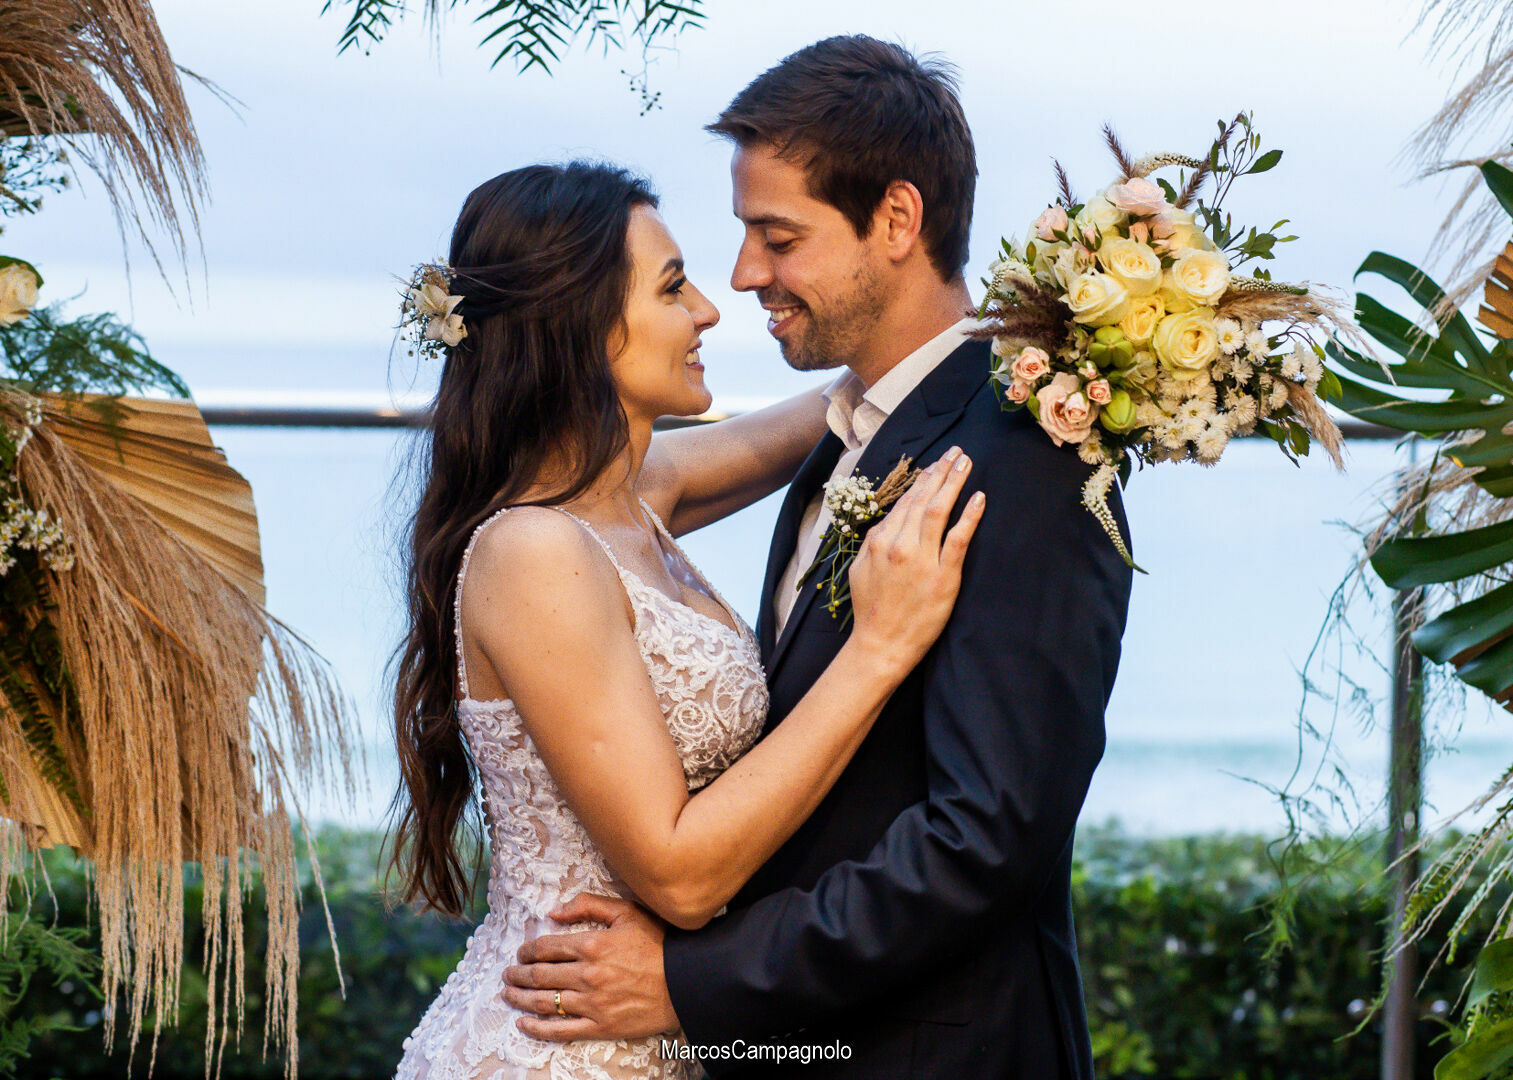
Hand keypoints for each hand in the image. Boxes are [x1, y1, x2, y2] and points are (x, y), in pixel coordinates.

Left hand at [503, 893, 678, 1041]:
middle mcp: (587, 975)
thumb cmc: (659, 944)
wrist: (686, 981)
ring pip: (544, 1002)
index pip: (547, 947)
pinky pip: (560, 1030)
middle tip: (508, 974)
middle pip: (540, 975)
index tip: (521, 953)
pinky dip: (537, 1028)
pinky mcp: (600, 1027)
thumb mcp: (628, 913)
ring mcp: (592, 1004)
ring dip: (520, 998)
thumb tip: (554, 912)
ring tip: (508, 994)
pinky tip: (524, 1024)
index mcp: (592, 944)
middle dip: (518, 974)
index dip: (528, 950)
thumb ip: (589, 905)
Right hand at [847, 446, 984, 675]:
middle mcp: (899, 545)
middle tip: (956, 452)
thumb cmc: (871, 610)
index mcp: (879, 541)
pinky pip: (958, 539)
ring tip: (966, 463)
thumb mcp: (860, 570)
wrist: (881, 644)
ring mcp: (922, 560)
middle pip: (923, 499)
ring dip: (954, 483)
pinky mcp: (943, 576)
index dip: (922, 481)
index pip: (904, 503)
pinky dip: (969, 516)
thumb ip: (874, 543)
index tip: (934, 466)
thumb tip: (889, 522)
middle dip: (940, 472)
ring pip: (939, 511)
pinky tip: (978, 498)